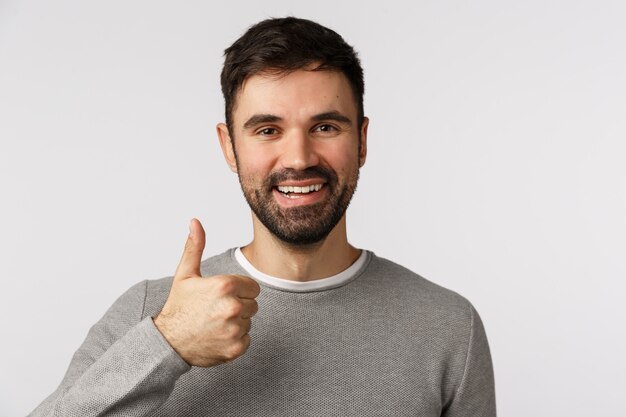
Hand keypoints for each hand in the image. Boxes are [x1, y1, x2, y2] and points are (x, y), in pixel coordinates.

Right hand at [153, 218, 260, 366]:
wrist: (167, 343)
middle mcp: (233, 307)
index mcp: (225, 286)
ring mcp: (235, 329)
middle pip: (253, 304)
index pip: (253, 286)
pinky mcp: (236, 348)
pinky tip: (217, 337)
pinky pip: (247, 339)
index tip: (220, 296)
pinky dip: (235, 340)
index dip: (238, 290)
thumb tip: (195, 222)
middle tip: (215, 311)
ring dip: (236, 323)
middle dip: (238, 306)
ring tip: (214, 324)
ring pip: (249, 321)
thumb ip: (195, 247)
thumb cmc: (179, 307)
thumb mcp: (185, 274)